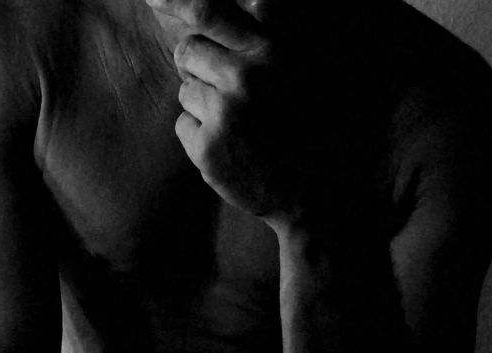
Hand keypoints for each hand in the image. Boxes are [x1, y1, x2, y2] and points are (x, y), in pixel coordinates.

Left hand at [147, 0, 312, 227]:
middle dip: (197, 68)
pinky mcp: (208, 147)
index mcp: (270, 52)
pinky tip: (229, 150)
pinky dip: (199, 138)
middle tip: (224, 94)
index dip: (178, 2)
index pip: (208, 13)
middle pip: (187, 50)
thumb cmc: (305, 129)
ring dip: (202, 107)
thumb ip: (264, 40)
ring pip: (185, 91)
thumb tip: (236, 8)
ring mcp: (225, 112)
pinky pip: (183, 126)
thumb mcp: (298, 72)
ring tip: (237, 127)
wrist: (313, 193)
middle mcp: (247, 77)